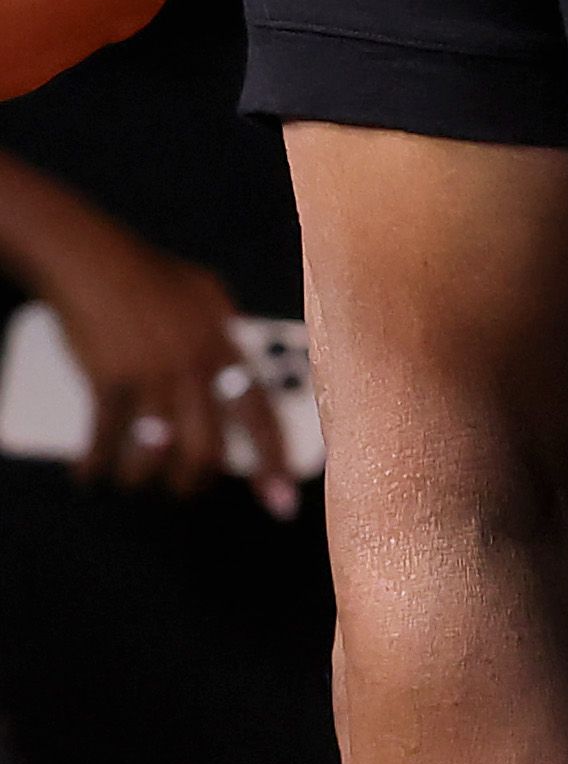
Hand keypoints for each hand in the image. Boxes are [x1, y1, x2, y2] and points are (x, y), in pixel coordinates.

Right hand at [44, 214, 297, 515]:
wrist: (95, 260)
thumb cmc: (152, 276)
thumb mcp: (206, 295)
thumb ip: (226, 335)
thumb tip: (242, 375)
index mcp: (223, 344)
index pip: (260, 412)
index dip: (272, 461)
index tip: (281, 503)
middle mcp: (194, 364)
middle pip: (205, 449)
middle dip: (194, 481)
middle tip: (186, 486)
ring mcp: (151, 374)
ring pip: (156, 456)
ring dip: (142, 478)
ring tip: (136, 478)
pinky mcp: (110, 380)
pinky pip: (105, 442)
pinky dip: (95, 466)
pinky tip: (91, 473)